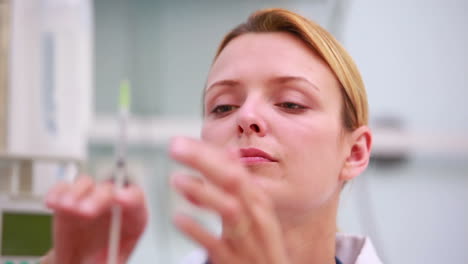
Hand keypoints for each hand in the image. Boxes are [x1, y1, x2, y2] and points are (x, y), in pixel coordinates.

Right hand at [45, 175, 147, 263]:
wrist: (81, 262)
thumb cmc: (101, 262)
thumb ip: (109, 262)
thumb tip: (101, 261)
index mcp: (132, 217)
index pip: (136, 198)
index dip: (130, 197)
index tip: (120, 199)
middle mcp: (112, 202)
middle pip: (109, 190)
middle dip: (98, 199)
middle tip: (86, 212)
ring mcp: (90, 196)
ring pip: (86, 184)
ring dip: (76, 193)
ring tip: (66, 208)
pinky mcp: (69, 197)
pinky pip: (63, 188)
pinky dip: (57, 193)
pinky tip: (52, 203)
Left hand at [170, 137, 289, 263]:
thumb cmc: (260, 243)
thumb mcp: (255, 211)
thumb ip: (240, 182)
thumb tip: (230, 151)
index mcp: (259, 201)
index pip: (234, 169)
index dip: (208, 153)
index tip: (182, 141)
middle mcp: (257, 217)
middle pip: (234, 182)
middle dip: (205, 161)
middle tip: (175, 147)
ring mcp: (247, 240)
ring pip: (230, 211)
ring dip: (203, 192)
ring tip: (176, 179)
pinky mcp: (234, 262)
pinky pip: (216, 245)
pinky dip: (197, 230)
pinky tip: (178, 219)